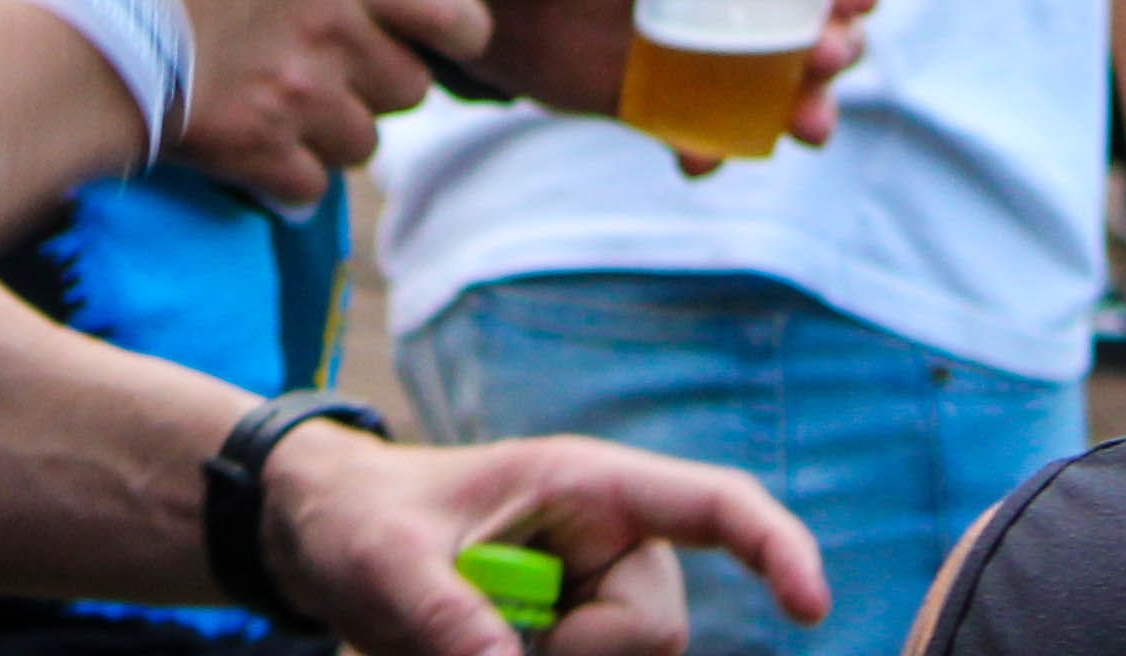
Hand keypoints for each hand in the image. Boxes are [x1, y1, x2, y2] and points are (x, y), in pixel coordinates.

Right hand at [168, 0, 485, 210]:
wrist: (57, 14)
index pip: (454, 14)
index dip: (453, 32)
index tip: (440, 35)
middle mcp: (336, 27)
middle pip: (410, 87)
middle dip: (376, 81)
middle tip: (333, 63)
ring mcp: (299, 93)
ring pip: (362, 143)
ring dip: (332, 130)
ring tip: (292, 107)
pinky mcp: (254, 148)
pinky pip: (305, 188)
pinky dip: (284, 178)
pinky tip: (256, 153)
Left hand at [262, 417, 824, 655]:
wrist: (316, 543)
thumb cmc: (357, 520)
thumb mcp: (386, 563)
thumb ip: (447, 619)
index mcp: (587, 487)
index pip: (712, 505)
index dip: (773, 547)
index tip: (810, 606)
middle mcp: (606, 543)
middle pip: (655, 630)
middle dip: (577, 653)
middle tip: (474, 639)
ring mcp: (588, 599)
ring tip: (456, 639)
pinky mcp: (565, 642)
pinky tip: (473, 649)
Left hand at [464, 0, 881, 168]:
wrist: (473, 3)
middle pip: (803, 17)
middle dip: (835, 42)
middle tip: (832, 63)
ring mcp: (691, 50)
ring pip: (773, 82)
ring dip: (803, 105)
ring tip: (812, 129)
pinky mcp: (658, 100)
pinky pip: (705, 131)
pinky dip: (710, 150)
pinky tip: (695, 161)